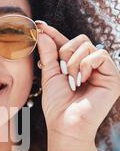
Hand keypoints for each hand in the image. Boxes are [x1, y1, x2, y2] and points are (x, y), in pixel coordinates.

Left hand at [36, 22, 119, 144]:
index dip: (54, 34)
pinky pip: (100, 55)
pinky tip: (82, 79)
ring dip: (74, 62)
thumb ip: (48, 53)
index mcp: (76, 65)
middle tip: (62, 71)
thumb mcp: (50, 75)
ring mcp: (102, 71)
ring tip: (72, 81)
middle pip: (80, 39)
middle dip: (65, 52)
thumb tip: (43, 32)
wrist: (66, 124)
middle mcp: (91, 66)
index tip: (39, 26)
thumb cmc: (57, 105)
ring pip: (88, 45)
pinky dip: (87, 64)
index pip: (67, 43)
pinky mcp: (112, 76)